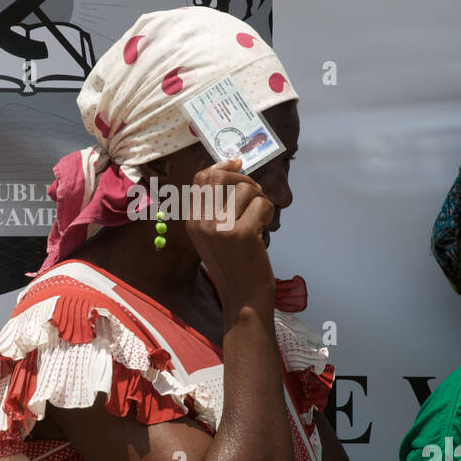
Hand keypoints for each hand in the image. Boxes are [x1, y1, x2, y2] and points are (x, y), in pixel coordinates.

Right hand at [183, 157, 274, 307]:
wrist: (243, 298)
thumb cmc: (235, 265)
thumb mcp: (215, 235)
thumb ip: (217, 208)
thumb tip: (232, 169)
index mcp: (192, 220)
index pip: (201, 178)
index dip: (221, 166)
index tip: (237, 163)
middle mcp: (201, 222)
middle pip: (221, 177)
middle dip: (244, 178)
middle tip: (255, 194)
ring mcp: (220, 228)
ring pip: (245, 188)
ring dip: (260, 199)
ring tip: (260, 218)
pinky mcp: (241, 234)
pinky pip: (261, 203)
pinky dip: (268, 211)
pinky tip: (265, 227)